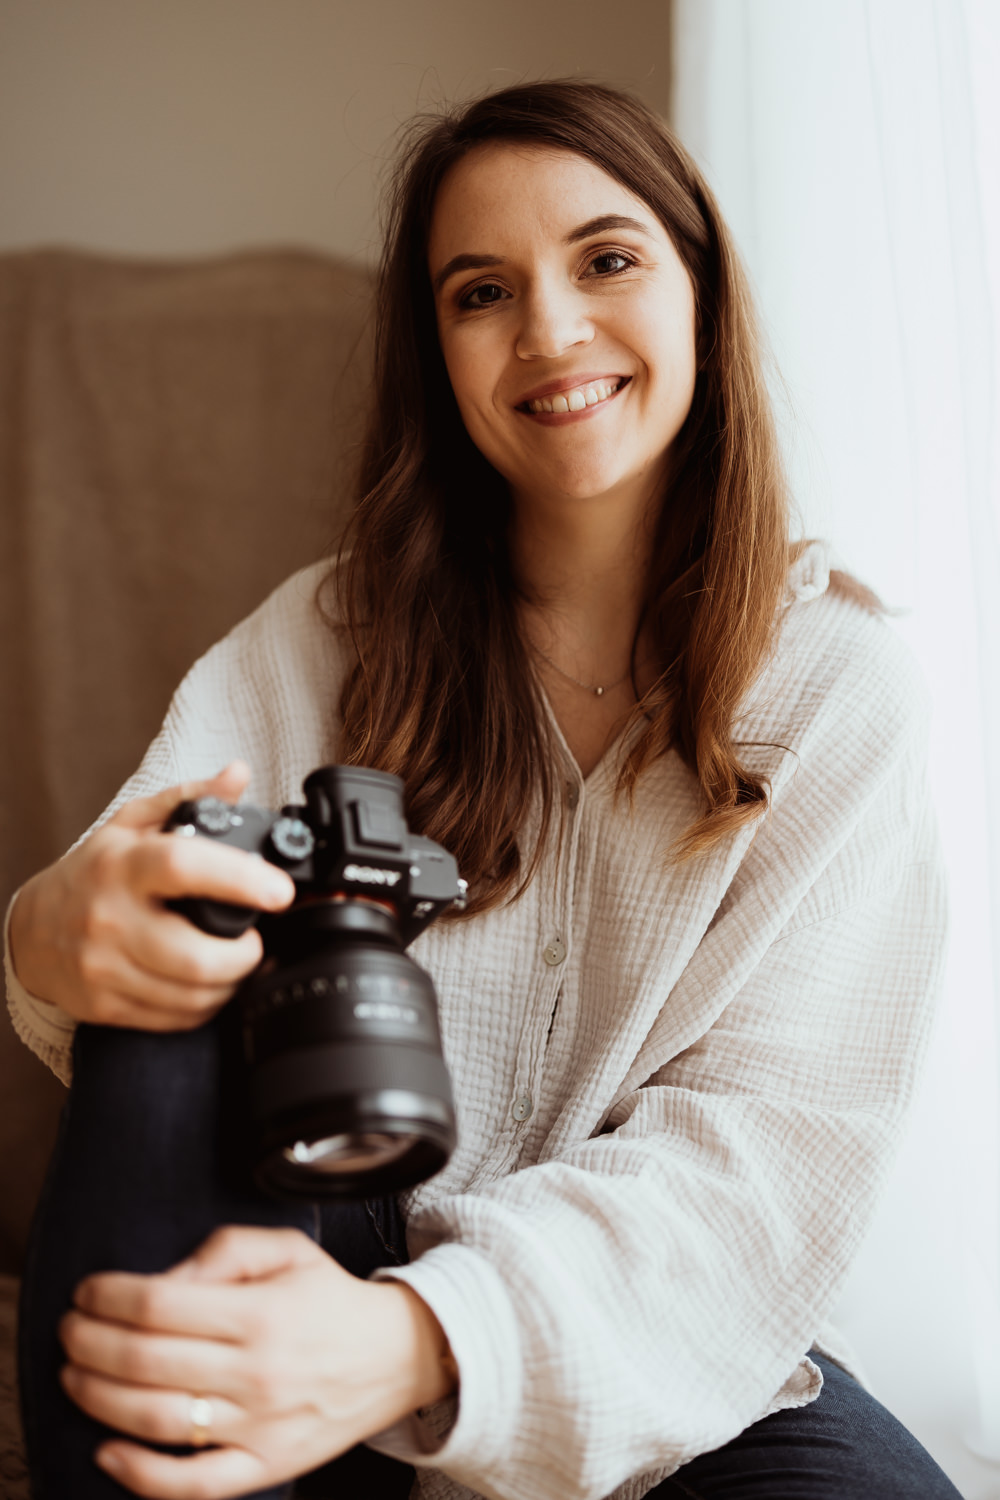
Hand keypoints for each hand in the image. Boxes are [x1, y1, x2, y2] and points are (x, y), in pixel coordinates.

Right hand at [8, 762, 295, 1030]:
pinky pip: (175, 1018)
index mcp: (123, 866)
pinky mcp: (106, 1006)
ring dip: (231, 983)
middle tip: (257, 940)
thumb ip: (190, 797)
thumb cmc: (93, 872)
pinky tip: (209, 985)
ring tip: (238, 962)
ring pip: (192, 995)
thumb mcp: (134, 824)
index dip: (240, 880)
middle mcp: (110, 919)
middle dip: (247, 955)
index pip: (183, 868)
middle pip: (197, 957)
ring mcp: (105, 968)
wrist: (31, 929)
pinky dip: (205, 1006)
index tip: (280, 891)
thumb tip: (238, 775)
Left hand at [58, 1226, 454, 1498]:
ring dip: (99, 1399)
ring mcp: (259, 1425)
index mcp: (262, 1311)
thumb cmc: (333, 1299)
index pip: (160, 1304)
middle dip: (90, 1343)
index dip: (110, 1297)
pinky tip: (107, 1450)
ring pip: (157, 1420)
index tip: (88, 1292)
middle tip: (70, 1331)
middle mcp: (257, 1371)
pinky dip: (140, 1474)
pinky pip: (191, 1484)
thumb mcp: (287, 1249)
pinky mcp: (264, 1466)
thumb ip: (224, 1250)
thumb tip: (163, 1281)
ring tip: (74, 1377)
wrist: (397, 1356)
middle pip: (146, 1361)